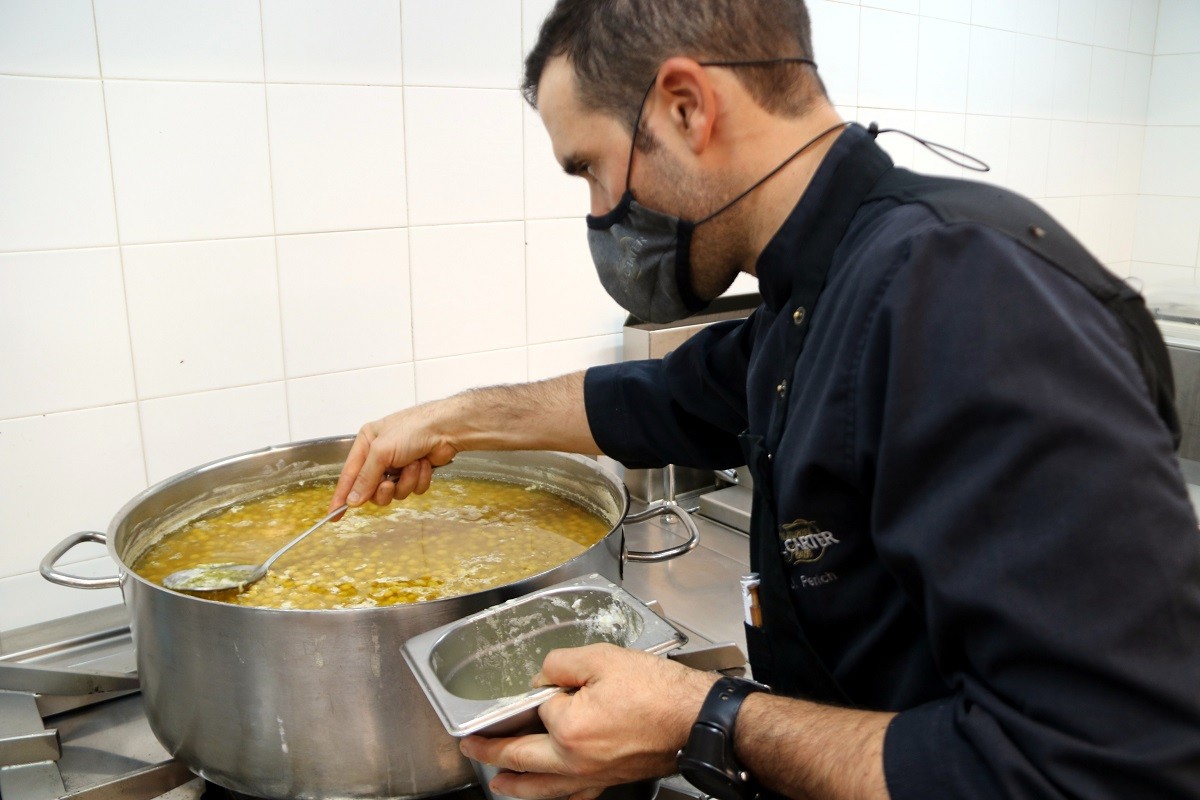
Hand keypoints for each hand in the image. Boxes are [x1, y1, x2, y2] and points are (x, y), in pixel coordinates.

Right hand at [330, 403, 459, 510]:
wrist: (446, 428)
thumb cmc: (413, 429)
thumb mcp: (382, 452)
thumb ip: (365, 478)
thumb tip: (352, 500)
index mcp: (366, 444)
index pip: (349, 476)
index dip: (342, 496)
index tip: (334, 515)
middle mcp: (380, 455)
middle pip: (372, 489)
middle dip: (383, 490)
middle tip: (389, 484)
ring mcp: (399, 465)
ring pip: (394, 492)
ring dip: (405, 482)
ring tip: (413, 465)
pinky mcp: (416, 473)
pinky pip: (412, 489)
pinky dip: (419, 480)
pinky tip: (425, 465)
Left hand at [459, 644, 717, 799]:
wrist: (697, 720)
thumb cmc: (658, 692)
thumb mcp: (604, 658)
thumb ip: (563, 663)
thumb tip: (543, 674)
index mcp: (568, 727)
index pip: (535, 707)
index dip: (534, 692)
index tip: (532, 686)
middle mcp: (575, 758)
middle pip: (522, 758)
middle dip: (492, 753)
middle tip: (473, 749)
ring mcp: (592, 774)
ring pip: (543, 787)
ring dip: (516, 785)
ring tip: (499, 785)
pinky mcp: (610, 779)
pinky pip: (574, 794)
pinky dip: (556, 794)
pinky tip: (553, 793)